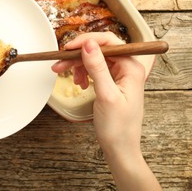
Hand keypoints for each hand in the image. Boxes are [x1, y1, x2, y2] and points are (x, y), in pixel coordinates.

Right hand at [52, 32, 145, 156]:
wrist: (120, 149)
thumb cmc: (118, 127)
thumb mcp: (106, 95)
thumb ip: (97, 67)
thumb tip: (89, 44)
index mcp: (132, 68)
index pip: (109, 42)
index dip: (87, 41)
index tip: (69, 47)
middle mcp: (127, 68)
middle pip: (99, 51)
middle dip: (78, 56)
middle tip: (60, 64)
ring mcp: (120, 76)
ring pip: (95, 60)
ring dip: (79, 66)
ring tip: (70, 78)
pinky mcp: (112, 83)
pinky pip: (95, 71)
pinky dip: (84, 74)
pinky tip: (80, 83)